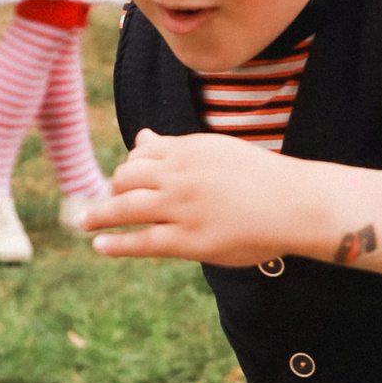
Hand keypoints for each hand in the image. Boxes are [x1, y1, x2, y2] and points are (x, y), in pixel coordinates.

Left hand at [89, 128, 306, 267]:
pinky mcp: (188, 240)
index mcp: (188, 150)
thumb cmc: (261, 179)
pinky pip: (142, 241)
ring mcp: (182, 208)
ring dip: (100, 215)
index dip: (130, 168)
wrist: (296, 204)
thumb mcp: (215, 152)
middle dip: (114, 189)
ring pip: (126, 207)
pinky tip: (100, 245)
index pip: (142, 154)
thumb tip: (140, 137)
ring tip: (85, 222)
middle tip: (108, 203)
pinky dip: (116, 243)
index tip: (127, 181)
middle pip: (127, 177)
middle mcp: (180, 176)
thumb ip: (176, 148)